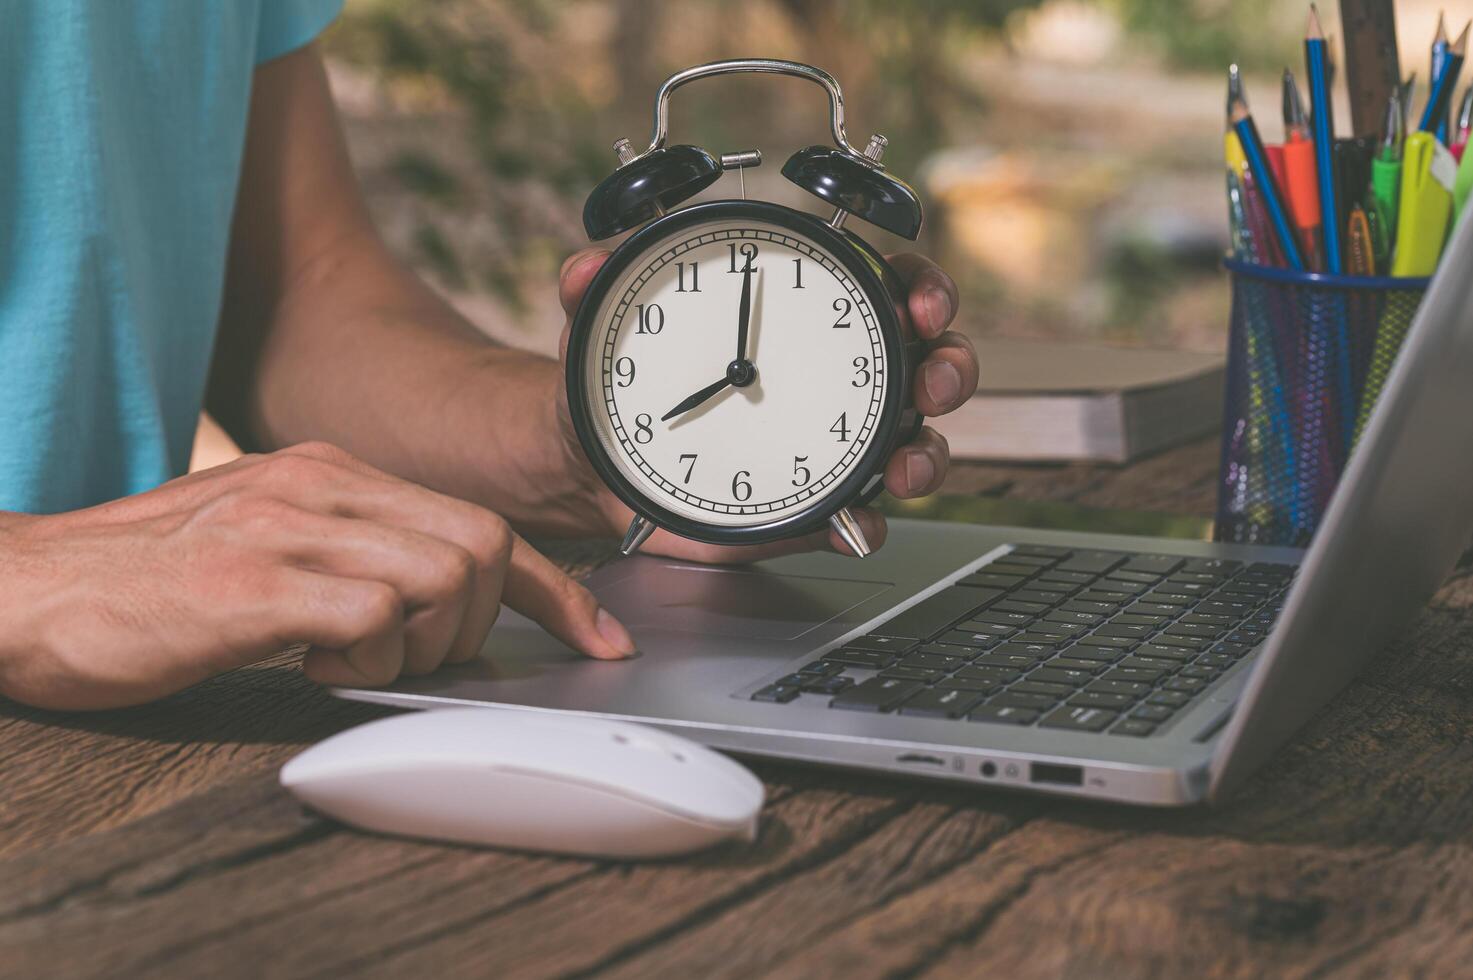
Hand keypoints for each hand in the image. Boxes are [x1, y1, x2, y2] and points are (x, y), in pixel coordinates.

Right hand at [0, 442, 635, 710]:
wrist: (23, 588)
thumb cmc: (147, 581)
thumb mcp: (268, 544)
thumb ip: (354, 559)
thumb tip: (437, 610)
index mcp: (334, 472)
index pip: (482, 520)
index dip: (556, 589)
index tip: (597, 636)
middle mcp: (323, 483)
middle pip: (484, 545)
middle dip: (478, 624)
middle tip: (409, 656)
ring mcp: (289, 526)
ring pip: (446, 575)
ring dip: (425, 643)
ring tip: (349, 659)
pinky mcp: (253, 581)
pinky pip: (375, 614)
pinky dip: (370, 658)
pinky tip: (313, 664)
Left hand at [554, 248, 975, 563]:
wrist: (597, 460)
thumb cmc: (620, 376)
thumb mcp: (603, 324)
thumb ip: (595, 287)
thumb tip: (581, 268)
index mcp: (806, 315)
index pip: (889, 285)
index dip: (923, 289)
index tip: (922, 303)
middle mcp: (835, 377)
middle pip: (926, 363)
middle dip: (948, 369)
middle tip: (933, 383)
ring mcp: (833, 444)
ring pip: (914, 443)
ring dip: (927, 454)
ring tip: (905, 466)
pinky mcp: (812, 504)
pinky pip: (860, 517)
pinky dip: (867, 522)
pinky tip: (856, 522)